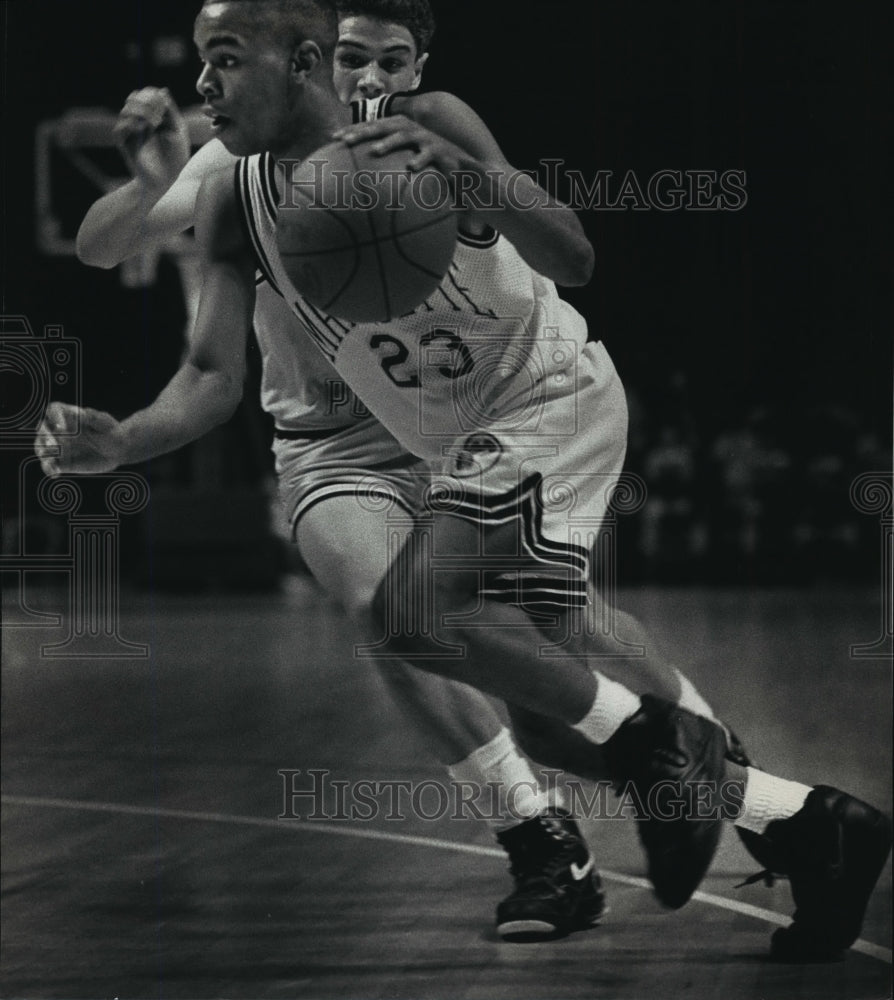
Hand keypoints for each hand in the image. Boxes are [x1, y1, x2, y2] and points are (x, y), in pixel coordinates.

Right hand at [35, 402, 125, 476]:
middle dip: (45, 437)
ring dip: (43, 454)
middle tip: (54, 445)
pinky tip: (55, 473)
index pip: (53, 410)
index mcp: (68, 416)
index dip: (54, 417)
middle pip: (42, 429)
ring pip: (41, 448)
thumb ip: (93, 417)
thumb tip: (81, 414)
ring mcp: (59, 446)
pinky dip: (49, 469)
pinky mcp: (62, 462)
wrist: (118, 450)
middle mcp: (59, 430)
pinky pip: (50, 466)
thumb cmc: (111, 431)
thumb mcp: (105, 422)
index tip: (64, 428)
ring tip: (51, 461)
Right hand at [113, 87, 190, 189]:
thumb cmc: (175, 158)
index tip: (164, 106)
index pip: (145, 94)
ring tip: (155, 124)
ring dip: (142, 112)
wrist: (166, 180)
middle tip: (159, 114)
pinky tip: (145, 129)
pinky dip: (133, 124)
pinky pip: (121, 127)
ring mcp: (130, 131)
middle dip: (146, 101)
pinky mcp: (124, 143)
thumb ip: (170, 111)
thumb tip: (162, 90)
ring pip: (126, 109)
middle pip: (133, 97)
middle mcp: (139, 121)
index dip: (152, 94)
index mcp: (152, 117)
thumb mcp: (178, 131)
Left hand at [334, 115, 471, 178]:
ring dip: (389, 141)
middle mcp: (412, 132)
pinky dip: (420, 159)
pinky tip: (410, 167)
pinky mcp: (442, 151)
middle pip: (382, 126)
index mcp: (401, 133)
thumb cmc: (432, 174)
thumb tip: (361, 194)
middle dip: (363, 131)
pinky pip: (429, 154)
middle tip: (344, 141)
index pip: (373, 127)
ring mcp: (426, 139)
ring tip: (374, 150)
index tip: (333, 138)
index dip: (354, 130)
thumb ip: (389, 177)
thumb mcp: (408, 173)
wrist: (464, 173)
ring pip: (404, 135)